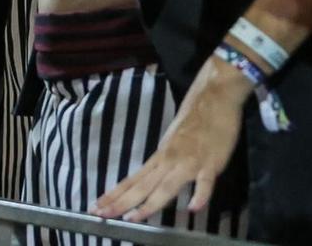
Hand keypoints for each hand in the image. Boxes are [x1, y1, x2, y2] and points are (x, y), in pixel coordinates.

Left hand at [92, 53, 249, 220]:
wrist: (215, 95)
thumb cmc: (195, 117)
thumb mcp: (173, 140)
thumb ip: (165, 162)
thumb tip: (154, 180)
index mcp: (160, 155)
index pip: (133, 179)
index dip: (115, 194)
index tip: (96, 207)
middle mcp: (169, 159)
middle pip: (143, 185)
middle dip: (122, 202)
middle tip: (101, 215)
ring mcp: (190, 161)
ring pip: (167, 185)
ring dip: (150, 203)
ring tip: (135, 218)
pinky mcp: (211, 161)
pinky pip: (205, 181)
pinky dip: (200, 194)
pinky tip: (193, 208)